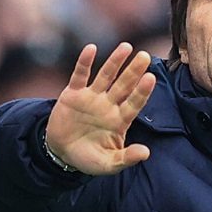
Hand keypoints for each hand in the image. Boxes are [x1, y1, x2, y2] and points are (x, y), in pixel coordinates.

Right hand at [45, 42, 155, 175]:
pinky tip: (91, 49)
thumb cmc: (88, 158)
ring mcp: (91, 98)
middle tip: (146, 56)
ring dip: (115, 61)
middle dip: (134, 71)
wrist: (61, 153)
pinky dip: (84, 62)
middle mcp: (108, 105)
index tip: (150, 78)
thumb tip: (146, 153)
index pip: (134, 103)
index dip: (142, 91)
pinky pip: (80, 75)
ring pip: (105, 76)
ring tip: (126, 47)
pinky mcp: (73, 94)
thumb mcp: (108, 164)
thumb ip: (126, 158)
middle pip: (124, 85)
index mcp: (120, 120)